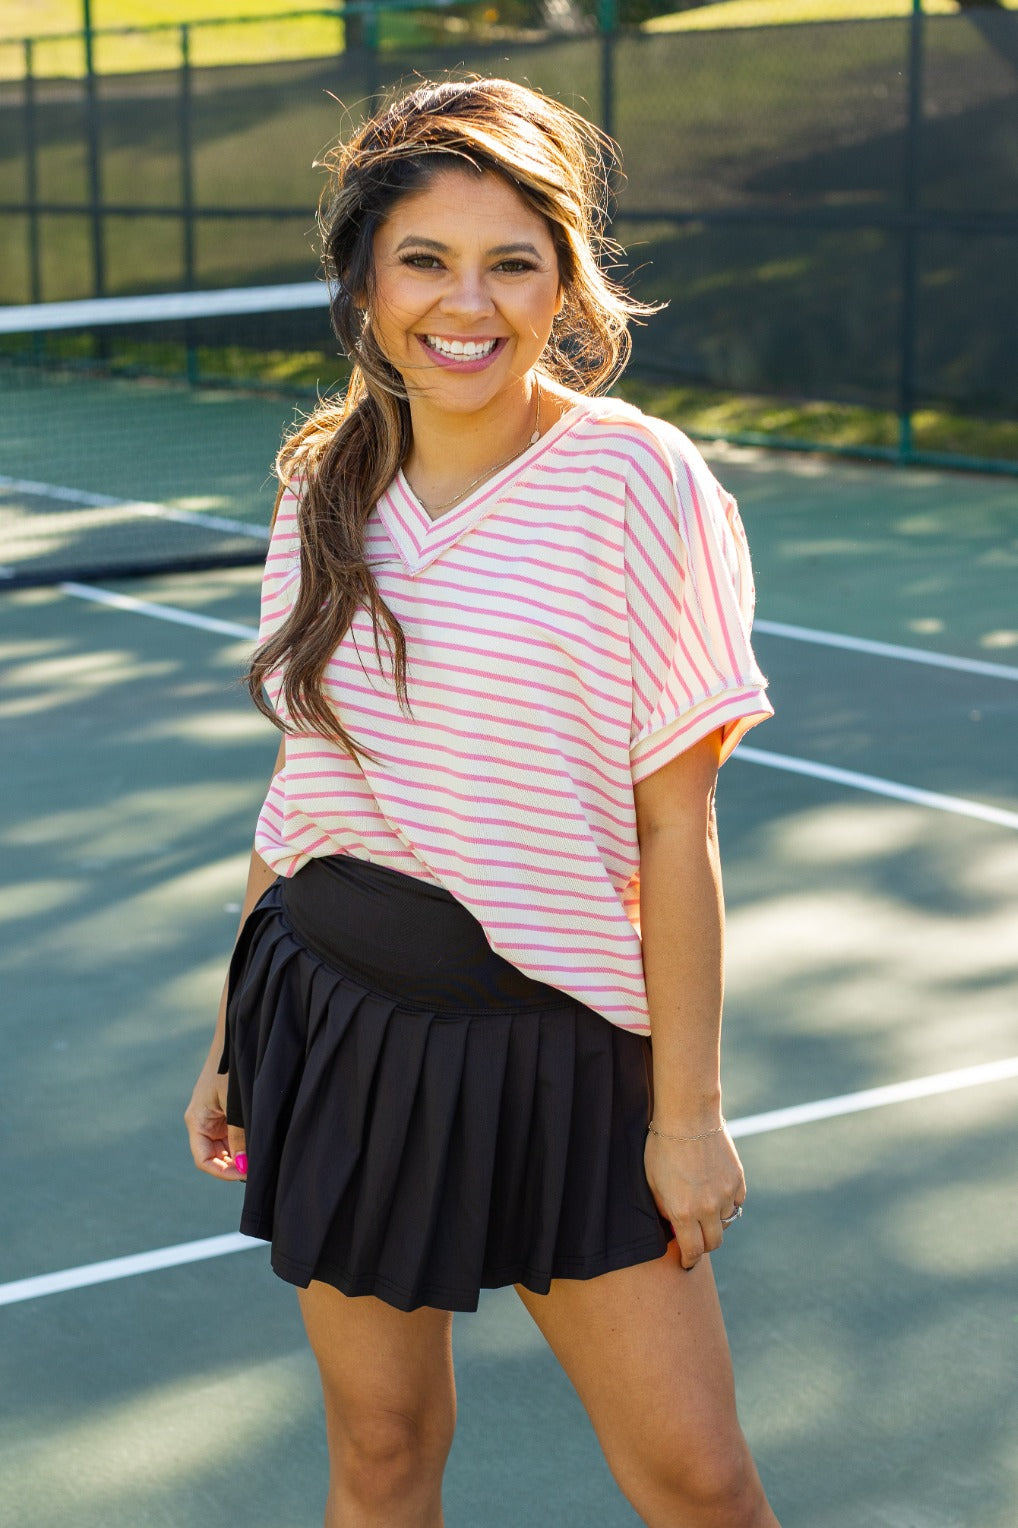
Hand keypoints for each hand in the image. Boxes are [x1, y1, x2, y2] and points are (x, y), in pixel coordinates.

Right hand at [184, 1059, 246, 1180]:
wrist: (235, 1039)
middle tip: (256, 1168)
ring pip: (223, 1148)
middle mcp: (201, 1122)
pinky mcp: (223, 1111)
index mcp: (196, 1121)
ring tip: (258, 1158)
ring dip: (238, 1156)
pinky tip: (256, 1145)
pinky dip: (241, 1144)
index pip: (204, 1160)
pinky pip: (230, 1135)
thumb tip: (244, 1166)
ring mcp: (212, 1117)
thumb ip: (238, 1136)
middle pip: (214, 1157)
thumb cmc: (231, 1069)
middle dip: (232, 1166)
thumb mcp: (235, 1105)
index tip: (245, 1174)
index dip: (223, 1172)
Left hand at [644, 1125, 745, 1271]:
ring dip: (716, 1223)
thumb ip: (664, 1209)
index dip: (689, 1261)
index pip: (692, 1251)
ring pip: (726, 1223)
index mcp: (683, 1211)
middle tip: (696, 1241)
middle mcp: (708, 1208)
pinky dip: (729, 1205)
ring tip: (704, 1213)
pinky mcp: (738, 1180)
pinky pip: (737, 1203)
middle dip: (703, 1246)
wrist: (689, 1116)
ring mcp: (726, 1194)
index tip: (686, 1263)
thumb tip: (672, 1227)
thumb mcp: (652, 1182)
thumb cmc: (663, 1147)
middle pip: (713, 1243)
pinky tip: (717, 1196)